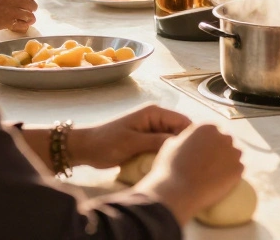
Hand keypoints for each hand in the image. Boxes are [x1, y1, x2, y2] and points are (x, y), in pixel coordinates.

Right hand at [0, 0, 38, 33]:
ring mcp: (12, 11)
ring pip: (30, 15)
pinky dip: (24, 25)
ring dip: (29, 17)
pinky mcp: (9, 22)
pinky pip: (24, 24)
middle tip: (26, 11)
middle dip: (31, 8)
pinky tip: (21, 24)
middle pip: (33, 4)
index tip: (29, 0)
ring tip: (25, 19)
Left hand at [71, 105, 192, 168]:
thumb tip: (182, 144)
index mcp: (154, 113)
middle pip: (180, 131)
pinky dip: (165, 155)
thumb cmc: (106, 143)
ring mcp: (152, 130)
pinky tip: (168, 166)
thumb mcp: (133, 143)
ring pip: (172, 141)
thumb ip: (158, 141)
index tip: (196, 155)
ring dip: (174, 152)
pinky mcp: (147, 141)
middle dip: (184, 146)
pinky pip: (163, 147)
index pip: (183, 122)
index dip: (191, 137)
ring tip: (180, 167)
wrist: (84, 148)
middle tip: (189, 164)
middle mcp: (156, 118)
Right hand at [137, 123, 243, 225]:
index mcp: (207, 128)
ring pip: (234, 155)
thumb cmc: (170, 168)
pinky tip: (220, 182)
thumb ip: (185, 138)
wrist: (178, 192)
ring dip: (227, 162)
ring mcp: (234, 153)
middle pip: (226, 142)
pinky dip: (231, 176)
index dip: (209, 143)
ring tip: (215, 174)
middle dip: (220, 151)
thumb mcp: (171, 144)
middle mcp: (224, 136)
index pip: (213, 132)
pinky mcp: (239, 169)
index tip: (203, 153)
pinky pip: (237, 170)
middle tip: (210, 165)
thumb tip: (189, 141)